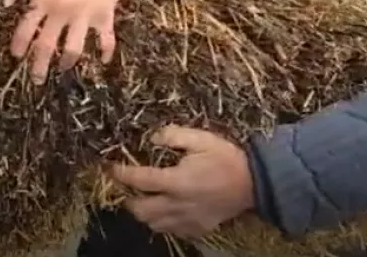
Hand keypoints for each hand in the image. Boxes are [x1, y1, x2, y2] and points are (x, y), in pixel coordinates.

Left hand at [4, 0, 124, 83]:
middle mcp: (62, 10)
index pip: (26, 28)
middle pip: (47, 45)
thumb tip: (6, 2)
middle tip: (37, 79)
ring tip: (63, 68)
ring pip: (73, 48)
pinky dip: (105, 51)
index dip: (20, 45)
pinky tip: (103, 61)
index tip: (16, 56)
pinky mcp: (104, 14)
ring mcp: (84, 14)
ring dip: (67, 62)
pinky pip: (106, 38)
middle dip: (39, 65)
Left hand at [113, 125, 254, 237]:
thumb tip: (152, 137)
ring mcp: (187, 220)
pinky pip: (170, 230)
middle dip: (128, 198)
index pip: (140, 180)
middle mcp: (177, 205)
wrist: (255, 184)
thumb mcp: (201, 139)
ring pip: (153, 223)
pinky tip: (163, 209)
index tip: (110, 167)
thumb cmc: (226, 158)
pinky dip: (160, 222)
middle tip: (126, 185)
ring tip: (142, 197)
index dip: (121, 173)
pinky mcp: (197, 228)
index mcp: (177, 181)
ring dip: (142, 212)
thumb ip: (173, 136)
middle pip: (141, 210)